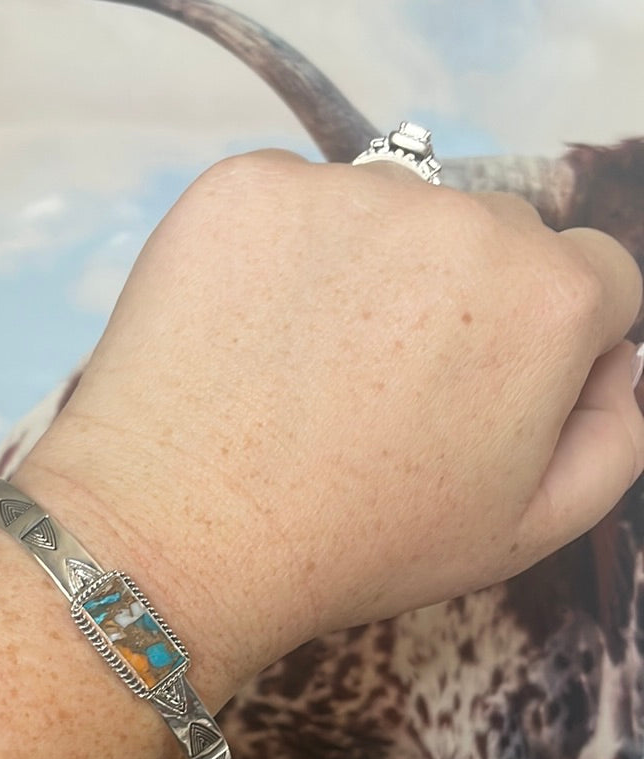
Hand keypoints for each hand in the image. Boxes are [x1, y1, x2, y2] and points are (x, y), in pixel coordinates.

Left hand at [18, 150, 643, 685]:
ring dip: (361, 266)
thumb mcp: (524, 531)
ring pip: (382, 211)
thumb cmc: (355, 547)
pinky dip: (273, 253)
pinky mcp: (242, 187)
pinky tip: (241, 331)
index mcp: (548, 298)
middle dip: (453, 296)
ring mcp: (342, 190)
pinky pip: (286, 204)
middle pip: (487, 233)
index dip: (534, 341)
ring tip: (299, 364)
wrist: (181, 538)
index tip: (469, 390)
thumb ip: (615, 438)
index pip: (586, 278)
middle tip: (372, 385)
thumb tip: (621, 363)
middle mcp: (459, 218)